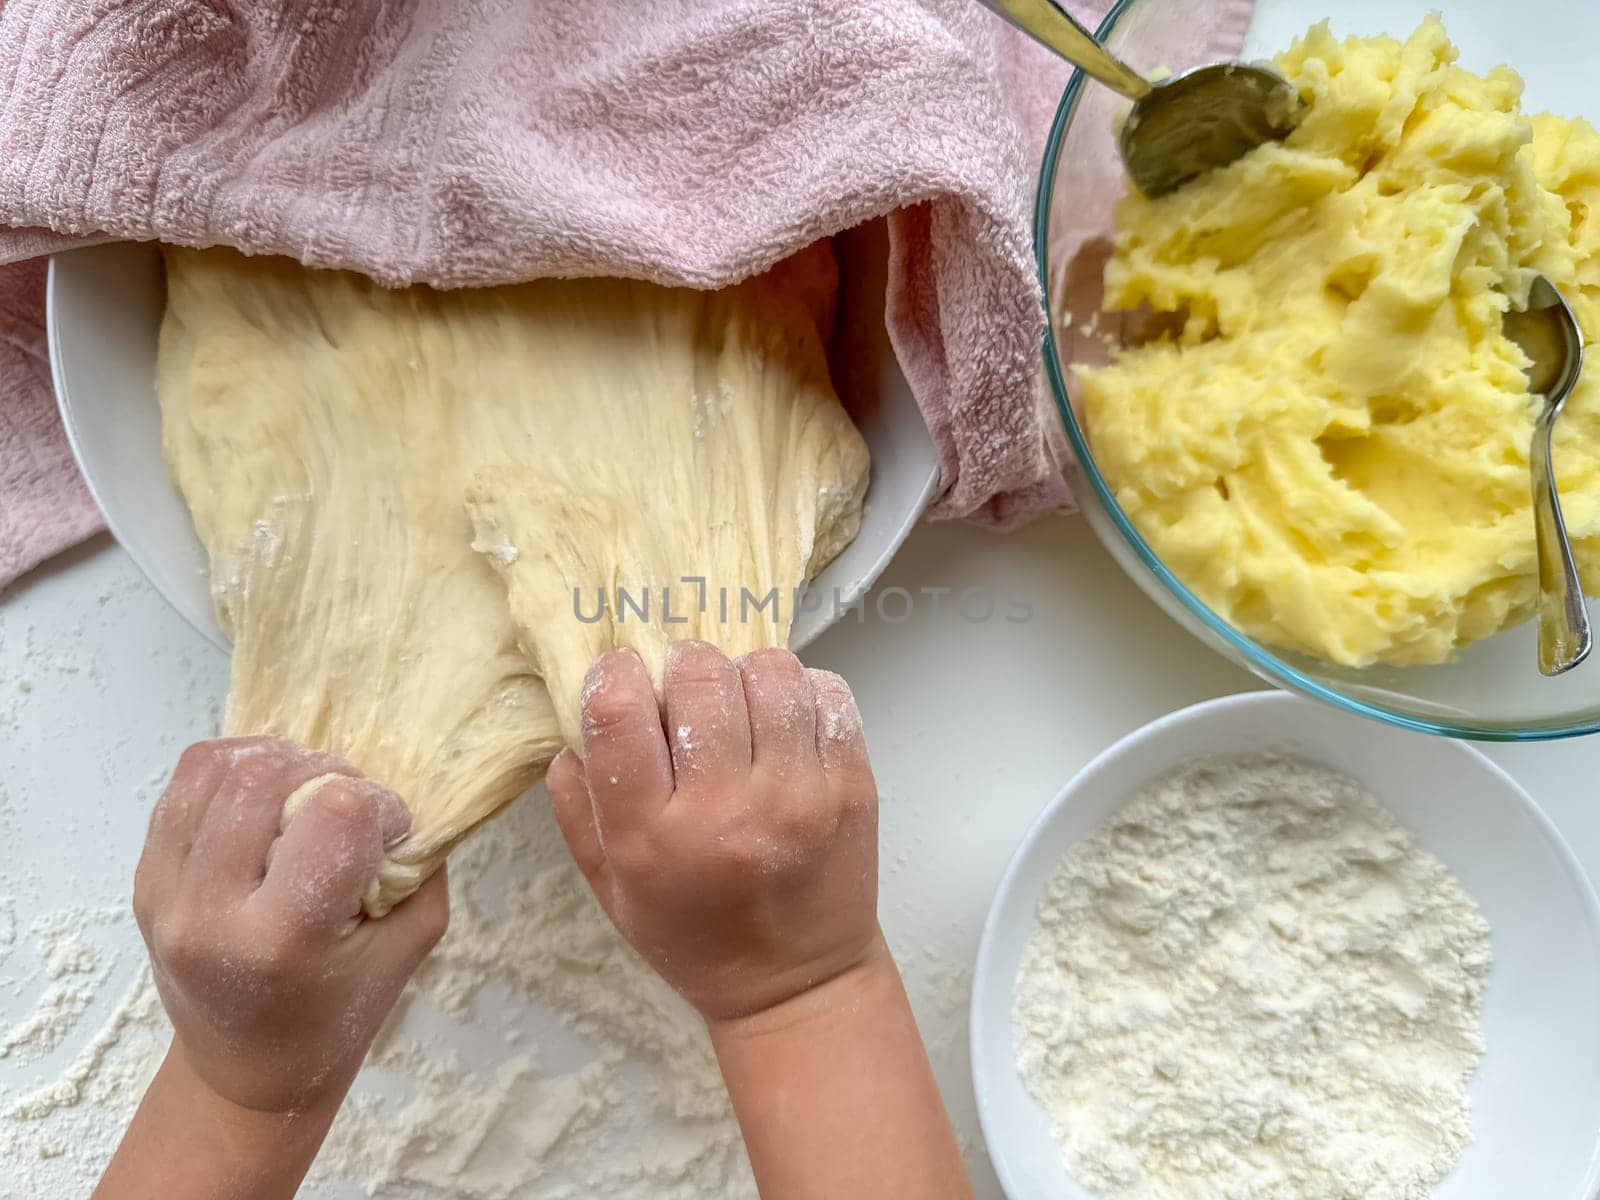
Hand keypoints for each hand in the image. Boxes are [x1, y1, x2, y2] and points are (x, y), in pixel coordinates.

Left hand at [132, 735, 448, 1115]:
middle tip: (346, 807)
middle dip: (326, 771)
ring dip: (277, 761)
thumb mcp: (408, 945)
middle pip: (264, 777)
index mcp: (281, 939)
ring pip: (216, 767)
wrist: (246, 1071)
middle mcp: (210, 912)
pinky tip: (263, 799)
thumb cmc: (337, 1013)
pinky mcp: (144, 879)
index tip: (389, 833)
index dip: (379, 805)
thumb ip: (418, 867)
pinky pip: (185, 784)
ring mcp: (164, 894)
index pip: (335, 815)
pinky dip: (234, 771)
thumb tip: (409, 794)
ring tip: (302, 795)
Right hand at [547, 642, 878, 1022]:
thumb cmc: (697, 936)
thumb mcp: (612, 890)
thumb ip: (579, 809)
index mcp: (653, 839)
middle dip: (683, 667)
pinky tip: (784, 721)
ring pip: (769, 672)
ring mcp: (799, 796)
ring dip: (745, 673)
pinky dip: (802, 691)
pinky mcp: (852, 786)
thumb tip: (572, 729)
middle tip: (684, 689)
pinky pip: (827, 693)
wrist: (797, 984)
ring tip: (739, 703)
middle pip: (700, 677)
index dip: (614, 675)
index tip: (621, 675)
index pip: (618, 715)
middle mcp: (727, 813)